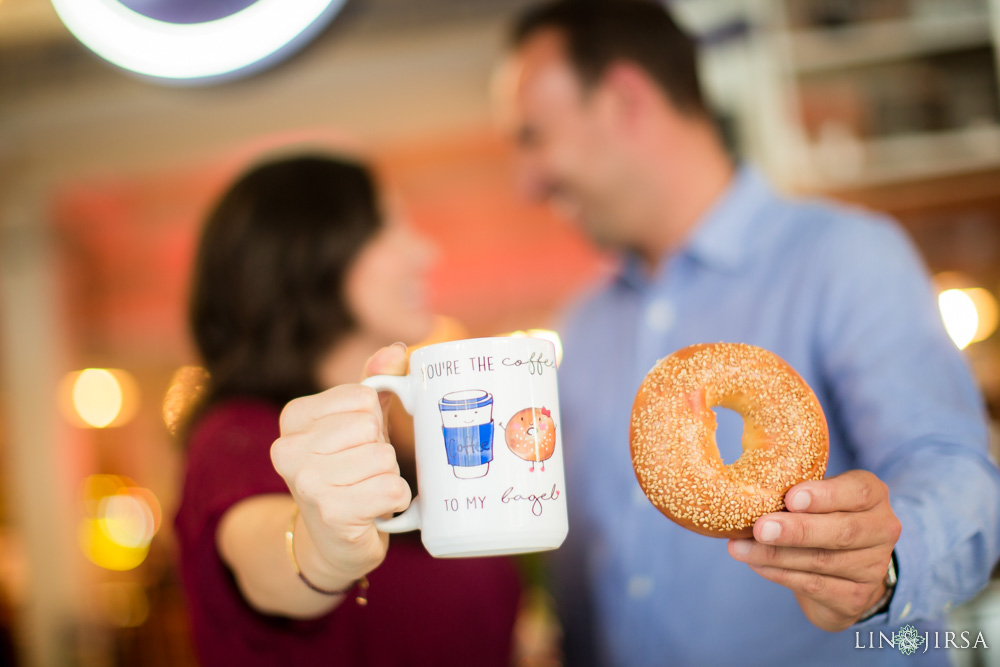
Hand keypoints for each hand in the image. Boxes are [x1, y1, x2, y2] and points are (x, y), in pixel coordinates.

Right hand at [270, 343, 411, 588]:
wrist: (332, 543)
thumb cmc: (350, 473)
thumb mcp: (358, 423)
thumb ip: (374, 382)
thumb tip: (397, 350)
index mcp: (292, 417)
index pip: (363, 397)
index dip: (372, 421)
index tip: (353, 445)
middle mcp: (289, 449)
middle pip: (372, 427)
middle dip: (380, 451)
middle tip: (361, 473)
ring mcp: (307, 482)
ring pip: (384, 458)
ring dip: (388, 477)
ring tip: (366, 491)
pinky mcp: (332, 513)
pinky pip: (392, 489)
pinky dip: (395, 500)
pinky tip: (374, 511)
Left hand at [727, 470, 900, 631]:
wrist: (844, 571)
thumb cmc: (822, 518)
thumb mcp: (818, 496)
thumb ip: (797, 491)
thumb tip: (749, 490)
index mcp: (874, 496)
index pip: (859, 492)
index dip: (825, 495)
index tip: (791, 498)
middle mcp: (882, 530)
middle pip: (842, 531)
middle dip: (797, 530)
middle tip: (760, 528)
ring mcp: (873, 567)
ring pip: (822, 561)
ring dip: (776, 555)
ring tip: (741, 548)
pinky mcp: (856, 597)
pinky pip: (814, 585)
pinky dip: (780, 574)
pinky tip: (756, 563)